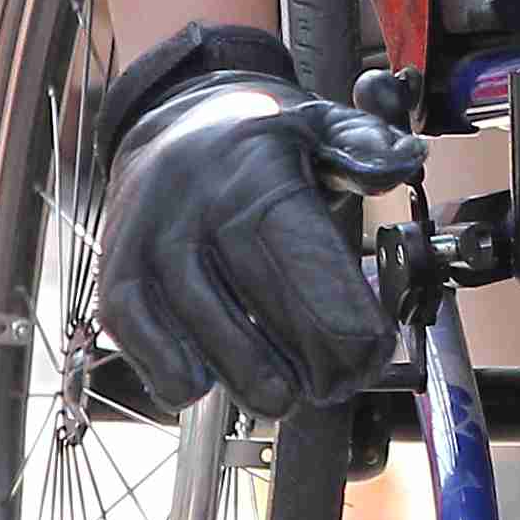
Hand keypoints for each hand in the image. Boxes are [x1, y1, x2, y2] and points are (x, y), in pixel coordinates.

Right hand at [99, 72, 428, 416]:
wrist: (171, 121)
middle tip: (337, 386)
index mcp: (252, 166)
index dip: (337, 308)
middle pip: (253, 293)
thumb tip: (403, 159)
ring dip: (244, 375)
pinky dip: (167, 369)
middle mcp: (192, 200)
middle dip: (303, 355)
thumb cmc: (256, 142)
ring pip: (196, 322)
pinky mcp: (115, 271)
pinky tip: (203, 384)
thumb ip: (366, 146)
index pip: (297, 246)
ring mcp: (147, 238)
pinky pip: (134, 331)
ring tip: (283, 397)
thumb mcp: (318, 125)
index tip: (371, 350)